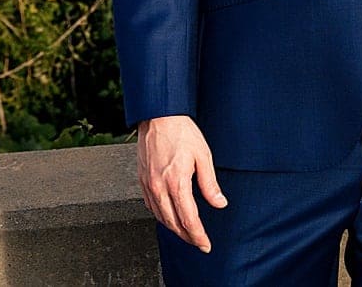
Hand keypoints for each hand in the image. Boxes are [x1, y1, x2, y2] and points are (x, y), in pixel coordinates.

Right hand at [137, 115, 227, 252]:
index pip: (189, 219)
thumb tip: (219, 203)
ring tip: (187, 234)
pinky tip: (169, 217)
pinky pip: (151, 207)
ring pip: (161, 217)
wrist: (158, 117)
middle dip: (187, 237)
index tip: (206, 244)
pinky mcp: (142, 181)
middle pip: (173, 223)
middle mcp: (159, 188)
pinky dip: (162, 217)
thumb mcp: (203, 156)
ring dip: (175, 229)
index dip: (198, 235)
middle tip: (199, 243)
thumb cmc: (182, 132)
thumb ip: (210, 184)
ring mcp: (148, 185)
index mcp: (176, 182)